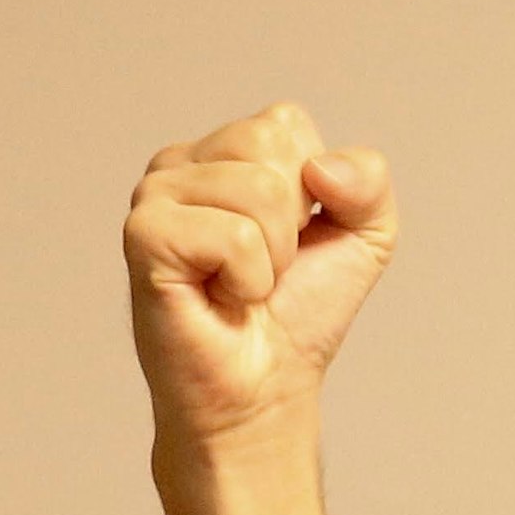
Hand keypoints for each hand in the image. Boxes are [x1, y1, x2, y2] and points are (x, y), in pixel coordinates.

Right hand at [121, 100, 398, 453]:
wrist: (264, 391)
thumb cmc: (299, 315)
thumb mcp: (366, 237)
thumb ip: (369, 180)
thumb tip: (321, 169)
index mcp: (221, 151)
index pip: (285, 123)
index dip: (313, 190)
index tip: (290, 241)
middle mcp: (179, 164)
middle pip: (270, 148)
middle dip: (292, 223)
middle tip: (263, 268)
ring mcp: (154, 197)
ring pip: (259, 191)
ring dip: (273, 257)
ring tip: (241, 286)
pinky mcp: (145, 237)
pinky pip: (235, 235)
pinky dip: (248, 279)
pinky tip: (220, 299)